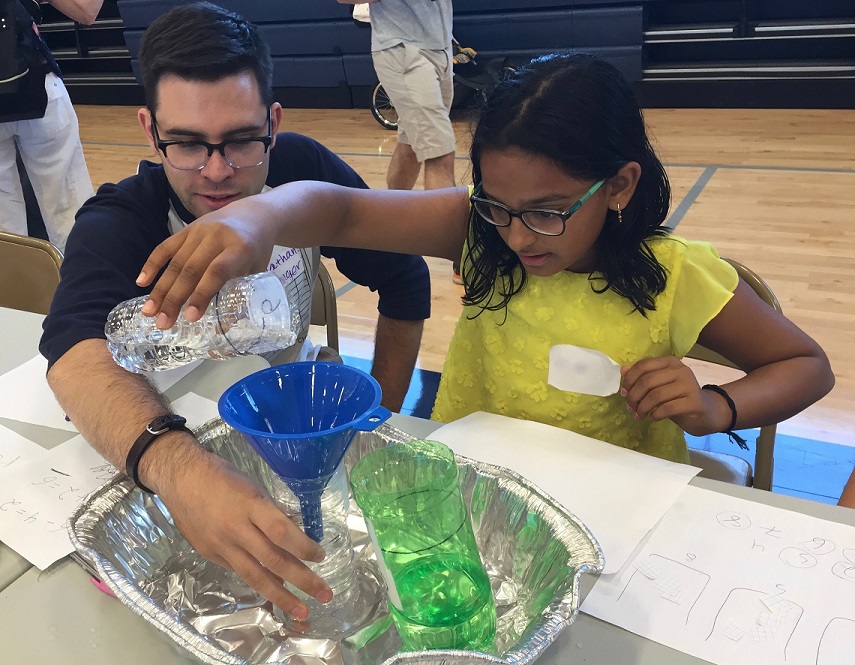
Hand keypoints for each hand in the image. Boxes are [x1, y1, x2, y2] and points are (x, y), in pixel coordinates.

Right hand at [135, 201, 277, 328]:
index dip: (202, 294)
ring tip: (150, 311)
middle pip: (191, 270)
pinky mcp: (187, 229)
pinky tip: (142, 282)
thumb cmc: (257, 250)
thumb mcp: (256, 272)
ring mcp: (200, 231)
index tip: (190, 317)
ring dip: (161, 289)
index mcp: (240, 248)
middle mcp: (217, 237)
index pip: (217, 272)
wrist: (255, 214)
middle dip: (174, 299)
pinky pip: (166, 247)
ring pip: (176, 262)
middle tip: (163, 323)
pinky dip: (152, 265)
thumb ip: (240, 296)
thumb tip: (220, 330)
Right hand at [154, 451, 332, 619]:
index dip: (304, 547)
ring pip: (256, 576)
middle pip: (274, 560)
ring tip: (301, 611)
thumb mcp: (253, 486)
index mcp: (251, 504)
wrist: (181, 478)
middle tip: (325, 595)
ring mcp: (222, 545)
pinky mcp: (211, 555)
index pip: (282, 532)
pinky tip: (274, 592)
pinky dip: (259, 583)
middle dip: (302, 580)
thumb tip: (293, 536)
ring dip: (282, 596)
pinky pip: (239, 572)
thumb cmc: (222, 475)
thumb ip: (271, 512)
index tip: (321, 557)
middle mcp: (236, 529)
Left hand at [620, 357, 729, 435]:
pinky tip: (652, 418)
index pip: (643, 366)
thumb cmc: (679, 397)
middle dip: (634, 396)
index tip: (624, 392)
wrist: (707, 412)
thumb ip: (643, 377)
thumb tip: (623, 370)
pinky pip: (667, 408)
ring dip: (642, 408)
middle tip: (630, 407)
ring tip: (639, 415)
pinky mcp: (694, 402)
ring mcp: (689, 385)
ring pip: (655, 396)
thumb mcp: (660, 385)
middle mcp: (680, 370)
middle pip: (647, 381)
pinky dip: (655, 415)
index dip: (629, 380)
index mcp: (670, 362)